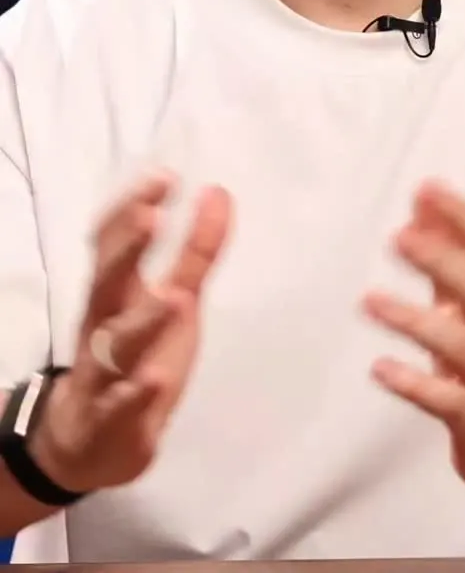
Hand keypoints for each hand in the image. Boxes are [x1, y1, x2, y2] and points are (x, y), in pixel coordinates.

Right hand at [31, 171, 230, 492]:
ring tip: (173, 298)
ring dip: (143, 321)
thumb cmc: (136, 356)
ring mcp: (104, 374)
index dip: (133, 210)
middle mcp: (103, 327)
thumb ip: (193, 254)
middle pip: (106, 283)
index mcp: (114, 294)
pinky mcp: (112, 422)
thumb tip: (219, 193)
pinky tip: (154, 380)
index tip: (164, 178)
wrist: (89, 444)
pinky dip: (134, 395)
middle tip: (152, 217)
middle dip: (126, 250)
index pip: (112, 244)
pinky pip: (119, 408)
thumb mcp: (168, 301)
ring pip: (117, 346)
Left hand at [363, 181, 464, 500]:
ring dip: (417, 321)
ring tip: (370, 300)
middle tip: (398, 238)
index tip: (427, 189)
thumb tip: (420, 202)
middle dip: (445, 262)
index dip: (464, 218)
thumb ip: (449, 258)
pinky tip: (379, 367)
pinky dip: (415, 384)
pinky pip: (451, 402)